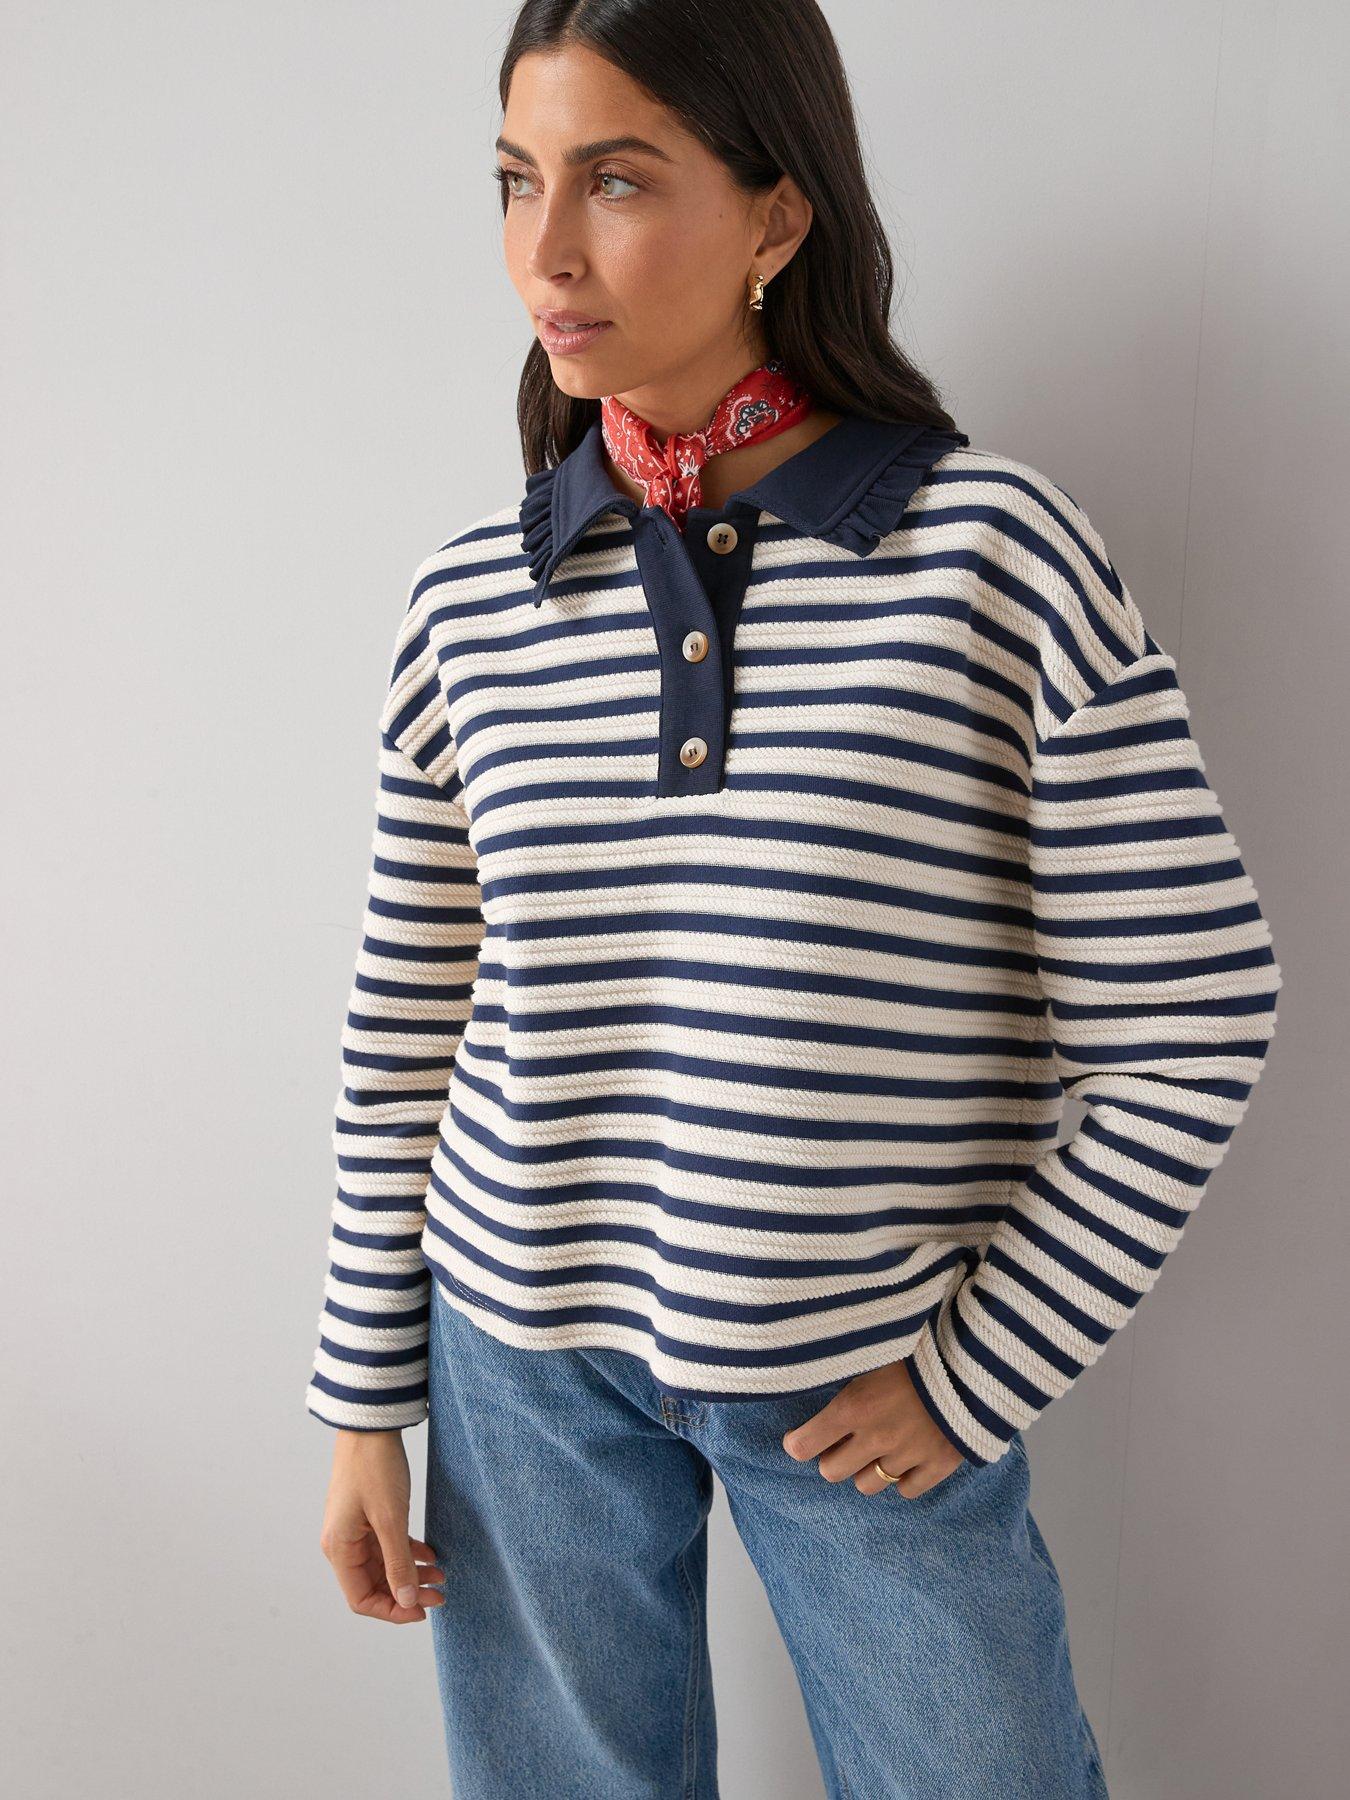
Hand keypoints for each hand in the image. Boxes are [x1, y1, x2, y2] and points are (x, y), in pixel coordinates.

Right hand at [318, 1429, 445, 1621]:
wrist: (371, 1425)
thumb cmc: (375, 1468)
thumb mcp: (390, 1519)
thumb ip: (398, 1562)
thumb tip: (406, 1601)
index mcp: (340, 1549)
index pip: (361, 1599)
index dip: (392, 1611)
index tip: (422, 1611)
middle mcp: (344, 1544)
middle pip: (374, 1585)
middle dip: (407, 1593)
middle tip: (440, 1594)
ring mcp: (356, 1530)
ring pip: (384, 1566)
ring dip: (411, 1573)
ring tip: (441, 1576)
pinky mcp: (369, 1516)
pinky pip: (388, 1545)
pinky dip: (408, 1553)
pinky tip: (431, 1555)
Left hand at [781, 1358, 965, 1497]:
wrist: (976, 1355)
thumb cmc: (919, 1343)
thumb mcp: (873, 1349)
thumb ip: (845, 1367)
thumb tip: (812, 1365)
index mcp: (854, 1406)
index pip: (804, 1445)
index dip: (798, 1442)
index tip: (800, 1438)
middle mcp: (876, 1437)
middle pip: (832, 1472)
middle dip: (832, 1457)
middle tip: (842, 1441)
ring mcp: (909, 1455)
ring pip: (868, 1485)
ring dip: (867, 1468)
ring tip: (877, 1448)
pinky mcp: (939, 1464)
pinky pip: (908, 1491)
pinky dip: (904, 1477)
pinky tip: (907, 1457)